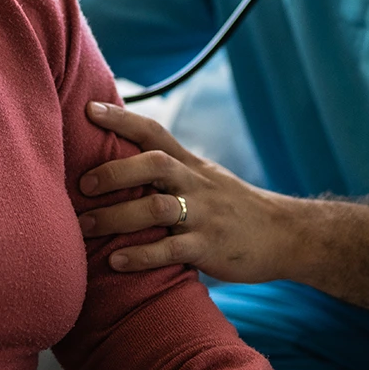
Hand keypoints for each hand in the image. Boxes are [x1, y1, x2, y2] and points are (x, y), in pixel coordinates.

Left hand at [78, 101, 290, 283]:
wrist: (287, 235)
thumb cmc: (234, 208)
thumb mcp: (206, 178)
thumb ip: (171, 171)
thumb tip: (123, 163)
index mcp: (191, 165)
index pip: (154, 132)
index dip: (121, 118)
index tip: (89, 108)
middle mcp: (196, 184)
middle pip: (153, 164)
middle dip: (114, 172)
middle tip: (81, 185)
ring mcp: (204, 216)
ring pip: (156, 208)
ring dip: (115, 217)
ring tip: (84, 228)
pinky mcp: (209, 248)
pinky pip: (170, 250)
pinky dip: (140, 256)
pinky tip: (115, 261)